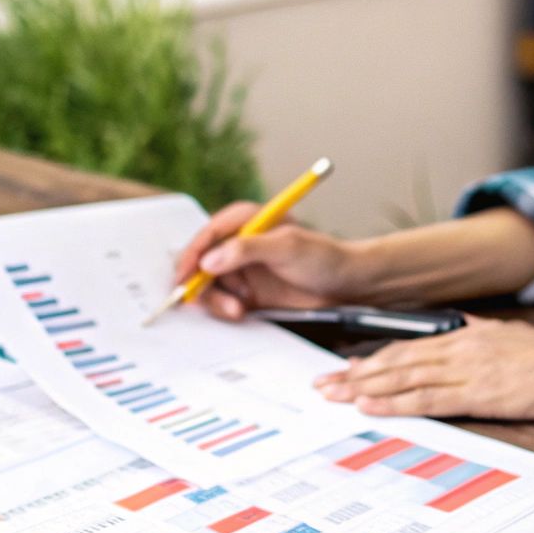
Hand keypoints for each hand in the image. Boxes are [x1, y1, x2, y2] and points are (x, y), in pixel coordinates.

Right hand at [173, 201, 366, 319]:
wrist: (347, 286)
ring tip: (237, 310)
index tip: (186, 276)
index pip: (209, 234)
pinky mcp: (247, 292)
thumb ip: (247, 249)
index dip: (192, 255)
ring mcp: (242, 269)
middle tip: (205, 300)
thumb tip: (210, 260)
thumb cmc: (324, 258)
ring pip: (209, 284)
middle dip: (201, 282)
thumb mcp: (287, 248)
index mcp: (247, 220)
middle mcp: (239, 243)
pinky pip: (222, 300)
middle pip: (201, 261)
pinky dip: (224, 308)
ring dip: (215, 299)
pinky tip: (240, 312)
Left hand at [313, 318, 533, 419]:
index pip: (407, 347)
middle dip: (354, 374)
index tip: (344, 367)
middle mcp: (460, 348)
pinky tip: (370, 407)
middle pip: (394, 361)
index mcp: (466, 335)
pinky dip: (394, 403)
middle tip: (322, 383)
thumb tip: (464, 325)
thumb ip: (482, 331)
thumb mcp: (513, 333)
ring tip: (333, 396)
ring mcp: (467, 371)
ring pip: (402, 378)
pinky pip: (426, 399)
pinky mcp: (479, 395)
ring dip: (363, 388)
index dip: (371, 359)